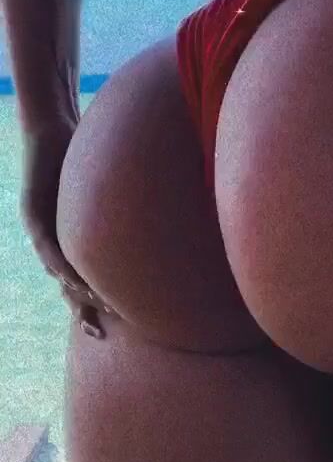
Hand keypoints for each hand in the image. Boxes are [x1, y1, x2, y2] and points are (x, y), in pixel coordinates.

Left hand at [21, 117, 113, 337]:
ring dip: (76, 292)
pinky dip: (61, 264)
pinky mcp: (31, 214)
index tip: (118, 323)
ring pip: (57, 270)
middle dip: (83, 309)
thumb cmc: (83, 150)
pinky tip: (73, 279)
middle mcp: (55, 238)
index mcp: (72, 235)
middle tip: (100, 335)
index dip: (97, 300)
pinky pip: (48, 246)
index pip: (84, 275)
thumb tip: (172, 204)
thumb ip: (128, 200)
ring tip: (97, 310)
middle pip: (68, 284)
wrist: (50, 126)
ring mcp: (41, 228)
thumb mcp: (108, 183)